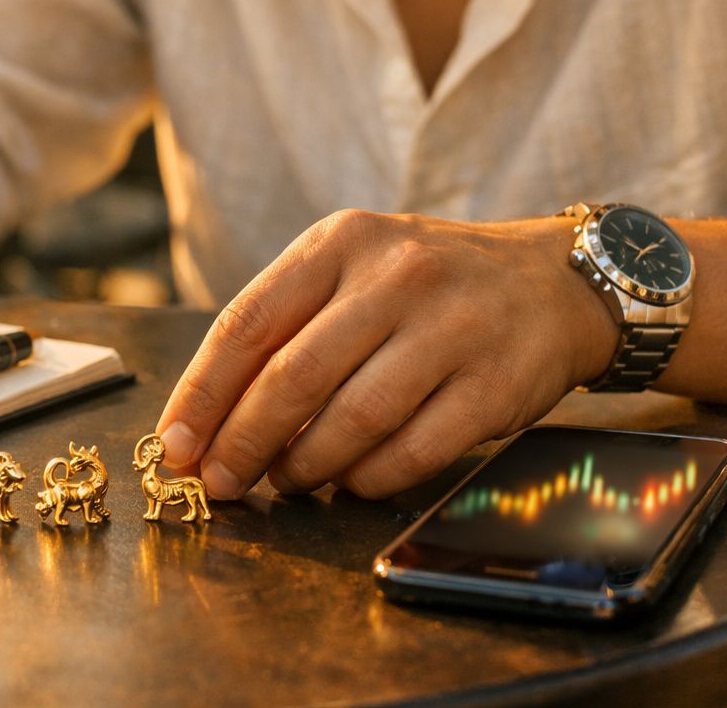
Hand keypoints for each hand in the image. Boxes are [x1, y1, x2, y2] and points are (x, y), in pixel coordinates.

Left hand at [155, 210, 618, 500]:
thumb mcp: (350, 270)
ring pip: (353, 418)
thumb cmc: (423, 286)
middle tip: (219, 483)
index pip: (247, 323)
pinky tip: (349, 482)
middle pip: (293, 377)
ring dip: (305, 465)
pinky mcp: (495, 385)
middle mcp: (394, 276)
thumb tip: (205, 423)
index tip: (174, 445)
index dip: (202, 393)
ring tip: (285, 481)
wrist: (552, 281)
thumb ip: (284, 329)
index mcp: (340, 242)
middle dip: (242, 443)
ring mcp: (451, 328)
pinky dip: (368, 478)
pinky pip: (413, 451)